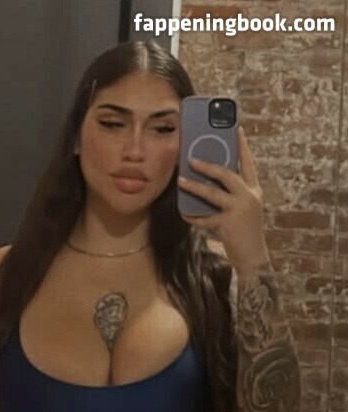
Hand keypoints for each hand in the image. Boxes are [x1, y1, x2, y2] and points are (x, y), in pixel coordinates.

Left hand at [177, 125, 268, 269]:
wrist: (254, 258)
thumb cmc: (246, 232)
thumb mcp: (244, 209)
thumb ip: (232, 196)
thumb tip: (209, 182)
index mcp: (254, 190)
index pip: (248, 163)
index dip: (242, 146)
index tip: (236, 129)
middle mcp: (249, 196)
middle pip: (227, 174)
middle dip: (208, 165)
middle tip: (192, 159)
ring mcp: (239, 209)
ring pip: (212, 193)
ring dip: (194, 186)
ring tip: (181, 181)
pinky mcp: (228, 224)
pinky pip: (204, 218)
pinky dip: (193, 216)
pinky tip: (184, 213)